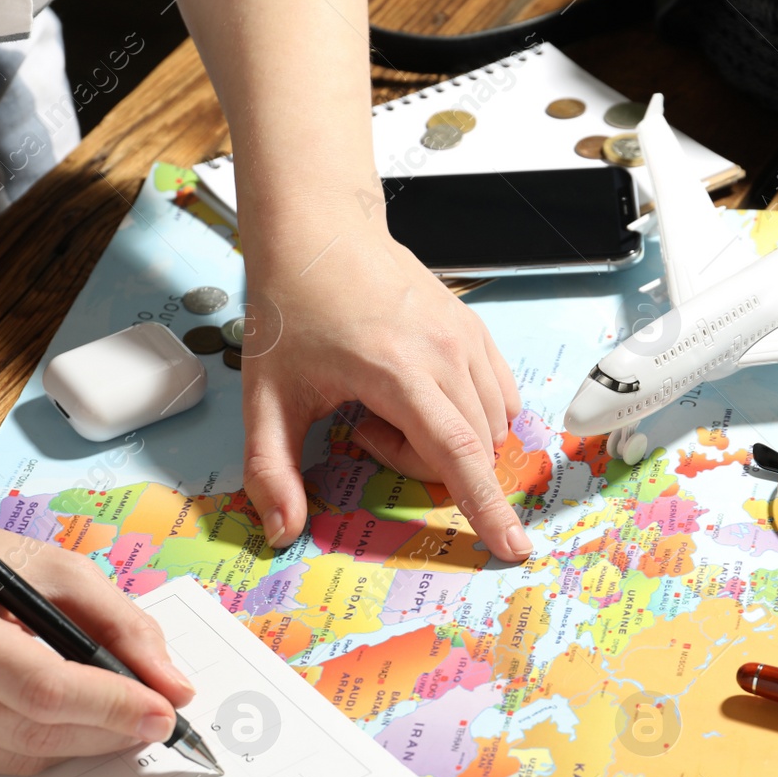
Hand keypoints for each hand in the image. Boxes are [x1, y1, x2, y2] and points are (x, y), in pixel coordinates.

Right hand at [0, 523, 193, 773]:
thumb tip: (172, 685)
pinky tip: (66, 719)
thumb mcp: (49, 566)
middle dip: (110, 731)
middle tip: (158, 720)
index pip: (43, 689)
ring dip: (84, 744)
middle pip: (35, 732)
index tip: (166, 711)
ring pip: (22, 758)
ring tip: (121, 718)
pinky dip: (44, 745)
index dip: (111, 707)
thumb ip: (119, 620)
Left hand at [238, 221, 532, 562]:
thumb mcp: (266, 396)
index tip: (512, 547)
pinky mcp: (475, 330)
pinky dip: (469, 416)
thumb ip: (271, 469)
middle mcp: (445, 352)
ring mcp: (466, 338)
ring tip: (387, 406)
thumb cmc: (293, 303)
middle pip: (469, 448)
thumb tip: (281, 529)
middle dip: (421, 462)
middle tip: (366, 427)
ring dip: (445, 439)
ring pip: (488, 427)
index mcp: (398, 371)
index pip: (457, 454)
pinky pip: (498, 397)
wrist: (318, 230)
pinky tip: (422, 397)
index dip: (486, 507)